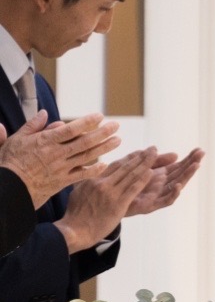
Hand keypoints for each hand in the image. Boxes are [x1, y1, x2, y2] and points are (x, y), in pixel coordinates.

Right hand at [0, 111, 119, 205]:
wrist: (9, 188)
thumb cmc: (11, 162)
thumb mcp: (17, 140)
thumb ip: (32, 126)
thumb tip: (44, 112)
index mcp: (45, 142)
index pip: (70, 130)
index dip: (86, 122)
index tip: (99, 116)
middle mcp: (56, 154)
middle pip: (84, 142)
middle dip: (102, 133)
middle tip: (116, 125)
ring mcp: (61, 168)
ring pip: (86, 156)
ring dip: (104, 148)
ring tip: (118, 140)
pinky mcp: (62, 182)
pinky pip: (82, 175)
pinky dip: (94, 170)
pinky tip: (106, 164)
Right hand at [54, 149, 156, 252]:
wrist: (75, 231)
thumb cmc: (75, 214)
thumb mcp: (78, 192)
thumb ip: (87, 181)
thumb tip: (90, 174)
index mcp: (93, 179)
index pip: (114, 165)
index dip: (129, 158)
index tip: (139, 152)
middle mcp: (102, 183)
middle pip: (125, 167)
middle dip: (141, 157)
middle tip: (152, 149)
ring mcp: (111, 193)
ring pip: (131, 175)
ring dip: (145, 164)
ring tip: (155, 155)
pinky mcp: (118, 203)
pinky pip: (133, 188)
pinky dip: (143, 179)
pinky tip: (151, 172)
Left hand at [124, 148, 202, 216]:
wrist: (103, 203)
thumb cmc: (119, 184)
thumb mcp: (136, 167)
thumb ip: (153, 161)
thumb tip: (175, 154)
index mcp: (158, 176)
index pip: (178, 166)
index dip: (188, 158)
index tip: (199, 150)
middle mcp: (160, 186)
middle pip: (180, 174)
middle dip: (191, 164)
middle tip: (202, 153)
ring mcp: (156, 196)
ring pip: (176, 185)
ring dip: (187, 176)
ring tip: (196, 165)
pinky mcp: (149, 206)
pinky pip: (165, 201)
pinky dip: (173, 194)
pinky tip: (178, 185)